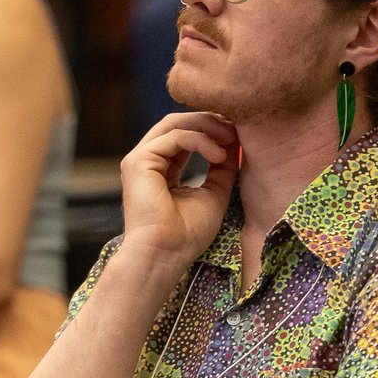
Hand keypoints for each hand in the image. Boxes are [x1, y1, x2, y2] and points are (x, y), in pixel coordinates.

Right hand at [116, 112, 240, 273]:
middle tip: (236, 128)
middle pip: (178, 122)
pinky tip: (218, 155)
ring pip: (175, 124)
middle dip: (210, 121)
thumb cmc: (186, 235)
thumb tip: (234, 142)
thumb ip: (221, 168)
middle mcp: (146, 161)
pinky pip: (175, 137)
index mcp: (160, 169)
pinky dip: (200, 141)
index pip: (184, 135)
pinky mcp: (138, 162)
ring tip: (231, 137)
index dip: (211, 130)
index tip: (238, 134)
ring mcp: (139, 160)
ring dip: (207, 126)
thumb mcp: (214, 193)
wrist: (165, 256)